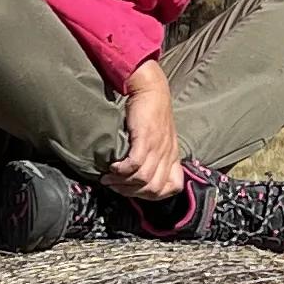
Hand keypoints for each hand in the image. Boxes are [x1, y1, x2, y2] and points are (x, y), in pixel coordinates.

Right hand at [106, 59, 184, 197]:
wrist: (150, 87)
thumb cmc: (151, 110)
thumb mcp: (160, 136)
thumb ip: (156, 155)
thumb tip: (140, 174)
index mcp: (173, 155)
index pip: (173, 188)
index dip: (153, 195)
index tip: (135, 189)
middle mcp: (168, 154)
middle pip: (155, 189)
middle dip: (132, 192)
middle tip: (115, 186)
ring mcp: (158, 146)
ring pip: (144, 180)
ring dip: (123, 183)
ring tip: (109, 178)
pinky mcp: (146, 137)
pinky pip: (135, 164)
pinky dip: (121, 171)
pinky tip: (112, 167)